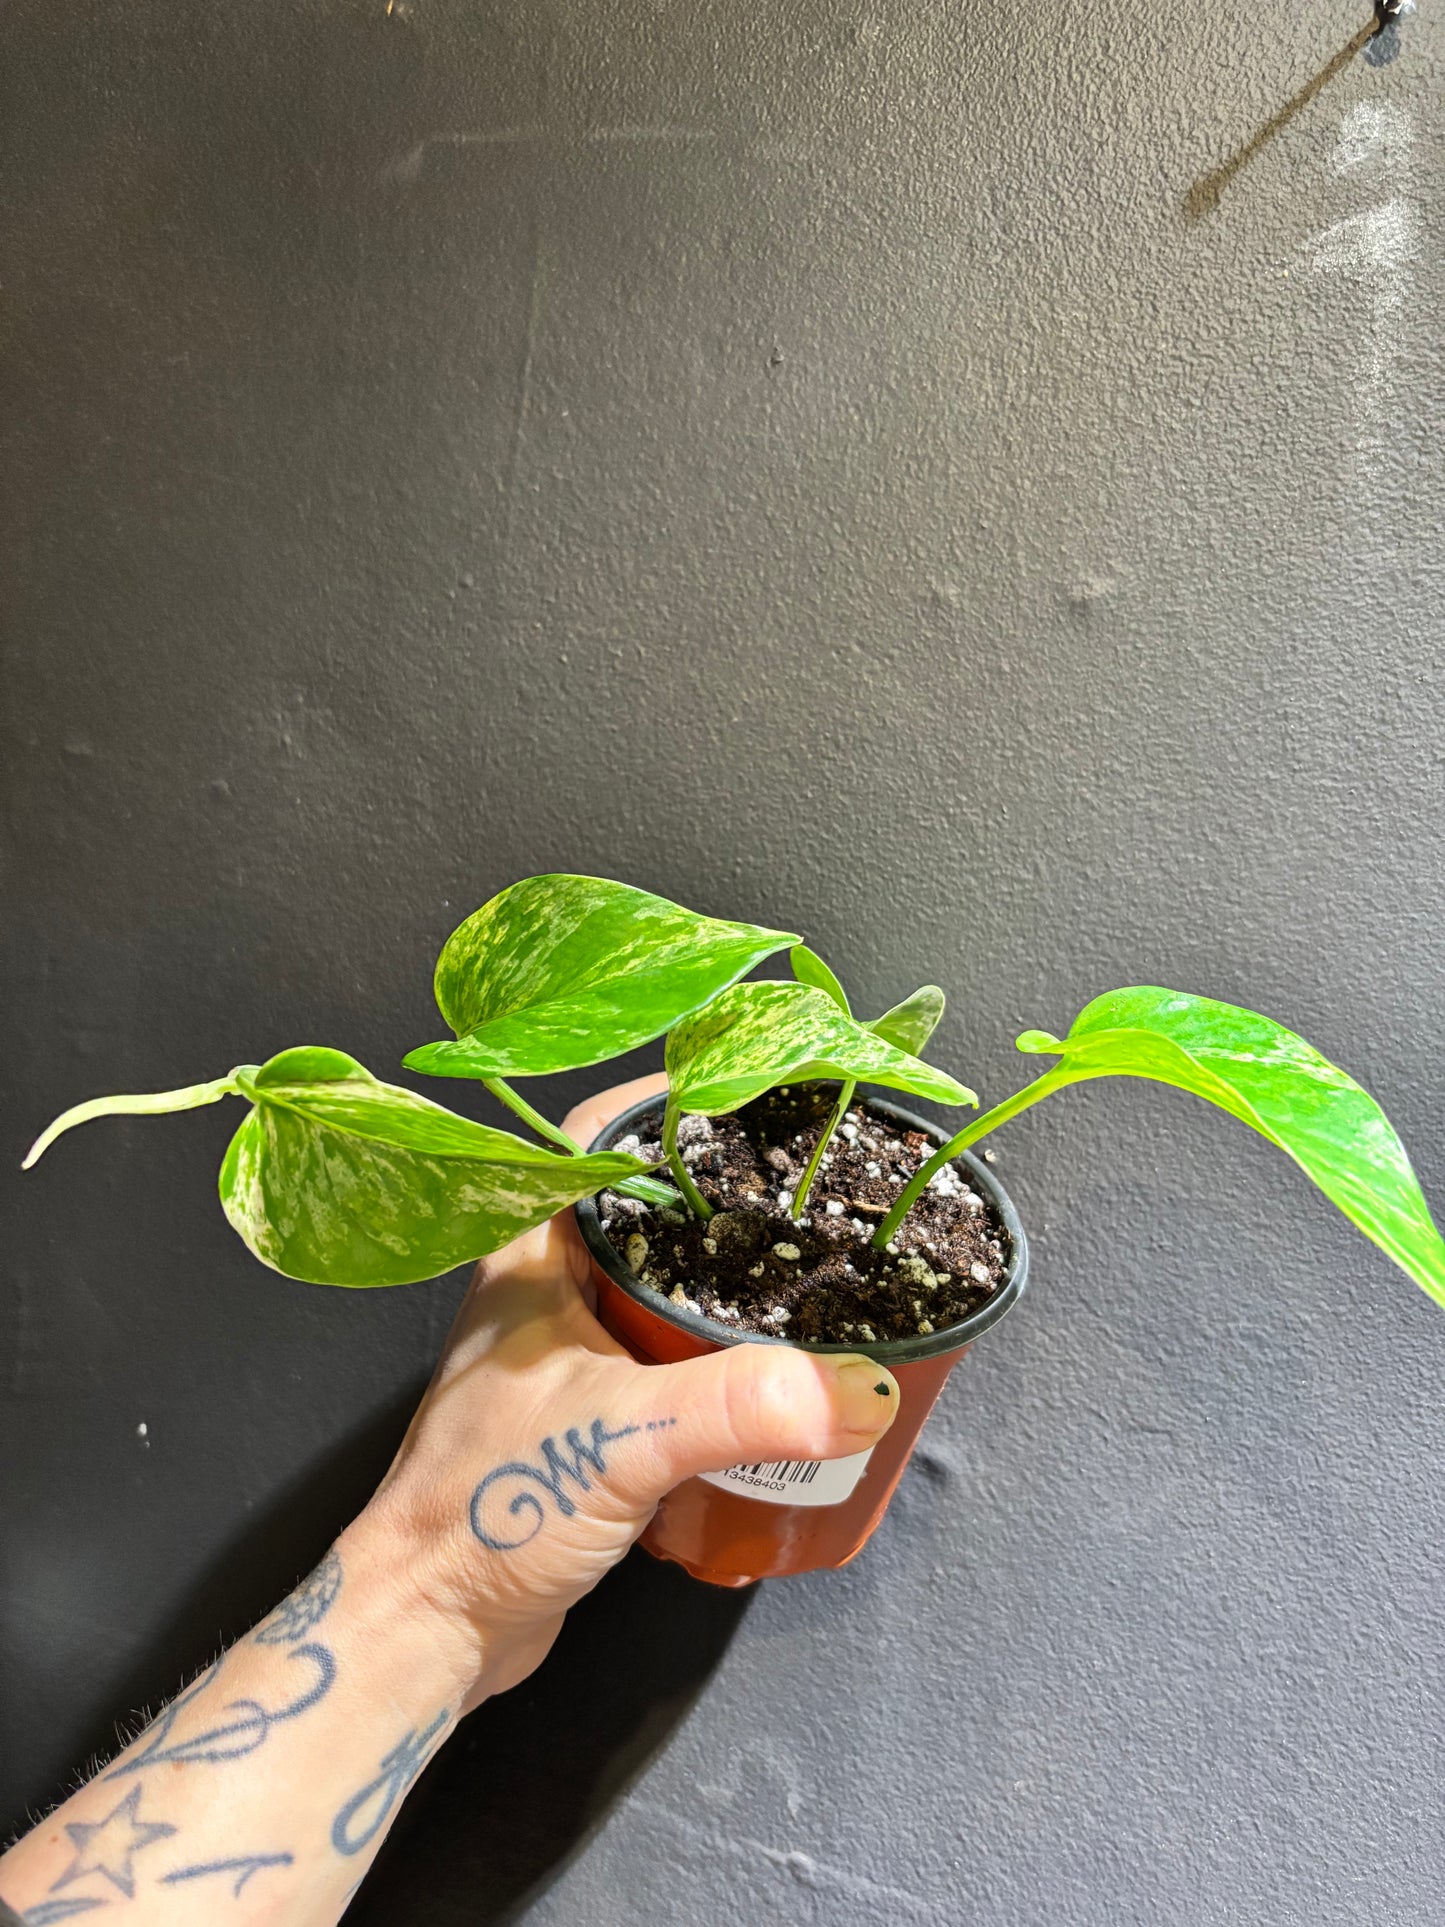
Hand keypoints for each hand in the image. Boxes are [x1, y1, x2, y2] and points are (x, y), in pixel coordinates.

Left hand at [347, 1073, 900, 1711]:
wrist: (430, 1629)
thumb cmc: (485, 1510)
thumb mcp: (623, 1437)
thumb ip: (743, 1406)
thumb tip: (860, 1388)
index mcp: (532, 1256)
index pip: (598, 1137)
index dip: (671, 1102)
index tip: (754, 1088)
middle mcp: (546, 1293)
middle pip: (643, 1207)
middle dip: (723, 1191)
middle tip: (806, 1182)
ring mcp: (565, 1358)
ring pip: (657, 1288)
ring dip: (724, 1282)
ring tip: (810, 1270)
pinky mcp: (587, 1422)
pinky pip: (667, 1362)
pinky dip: (720, 1360)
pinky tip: (777, 1379)